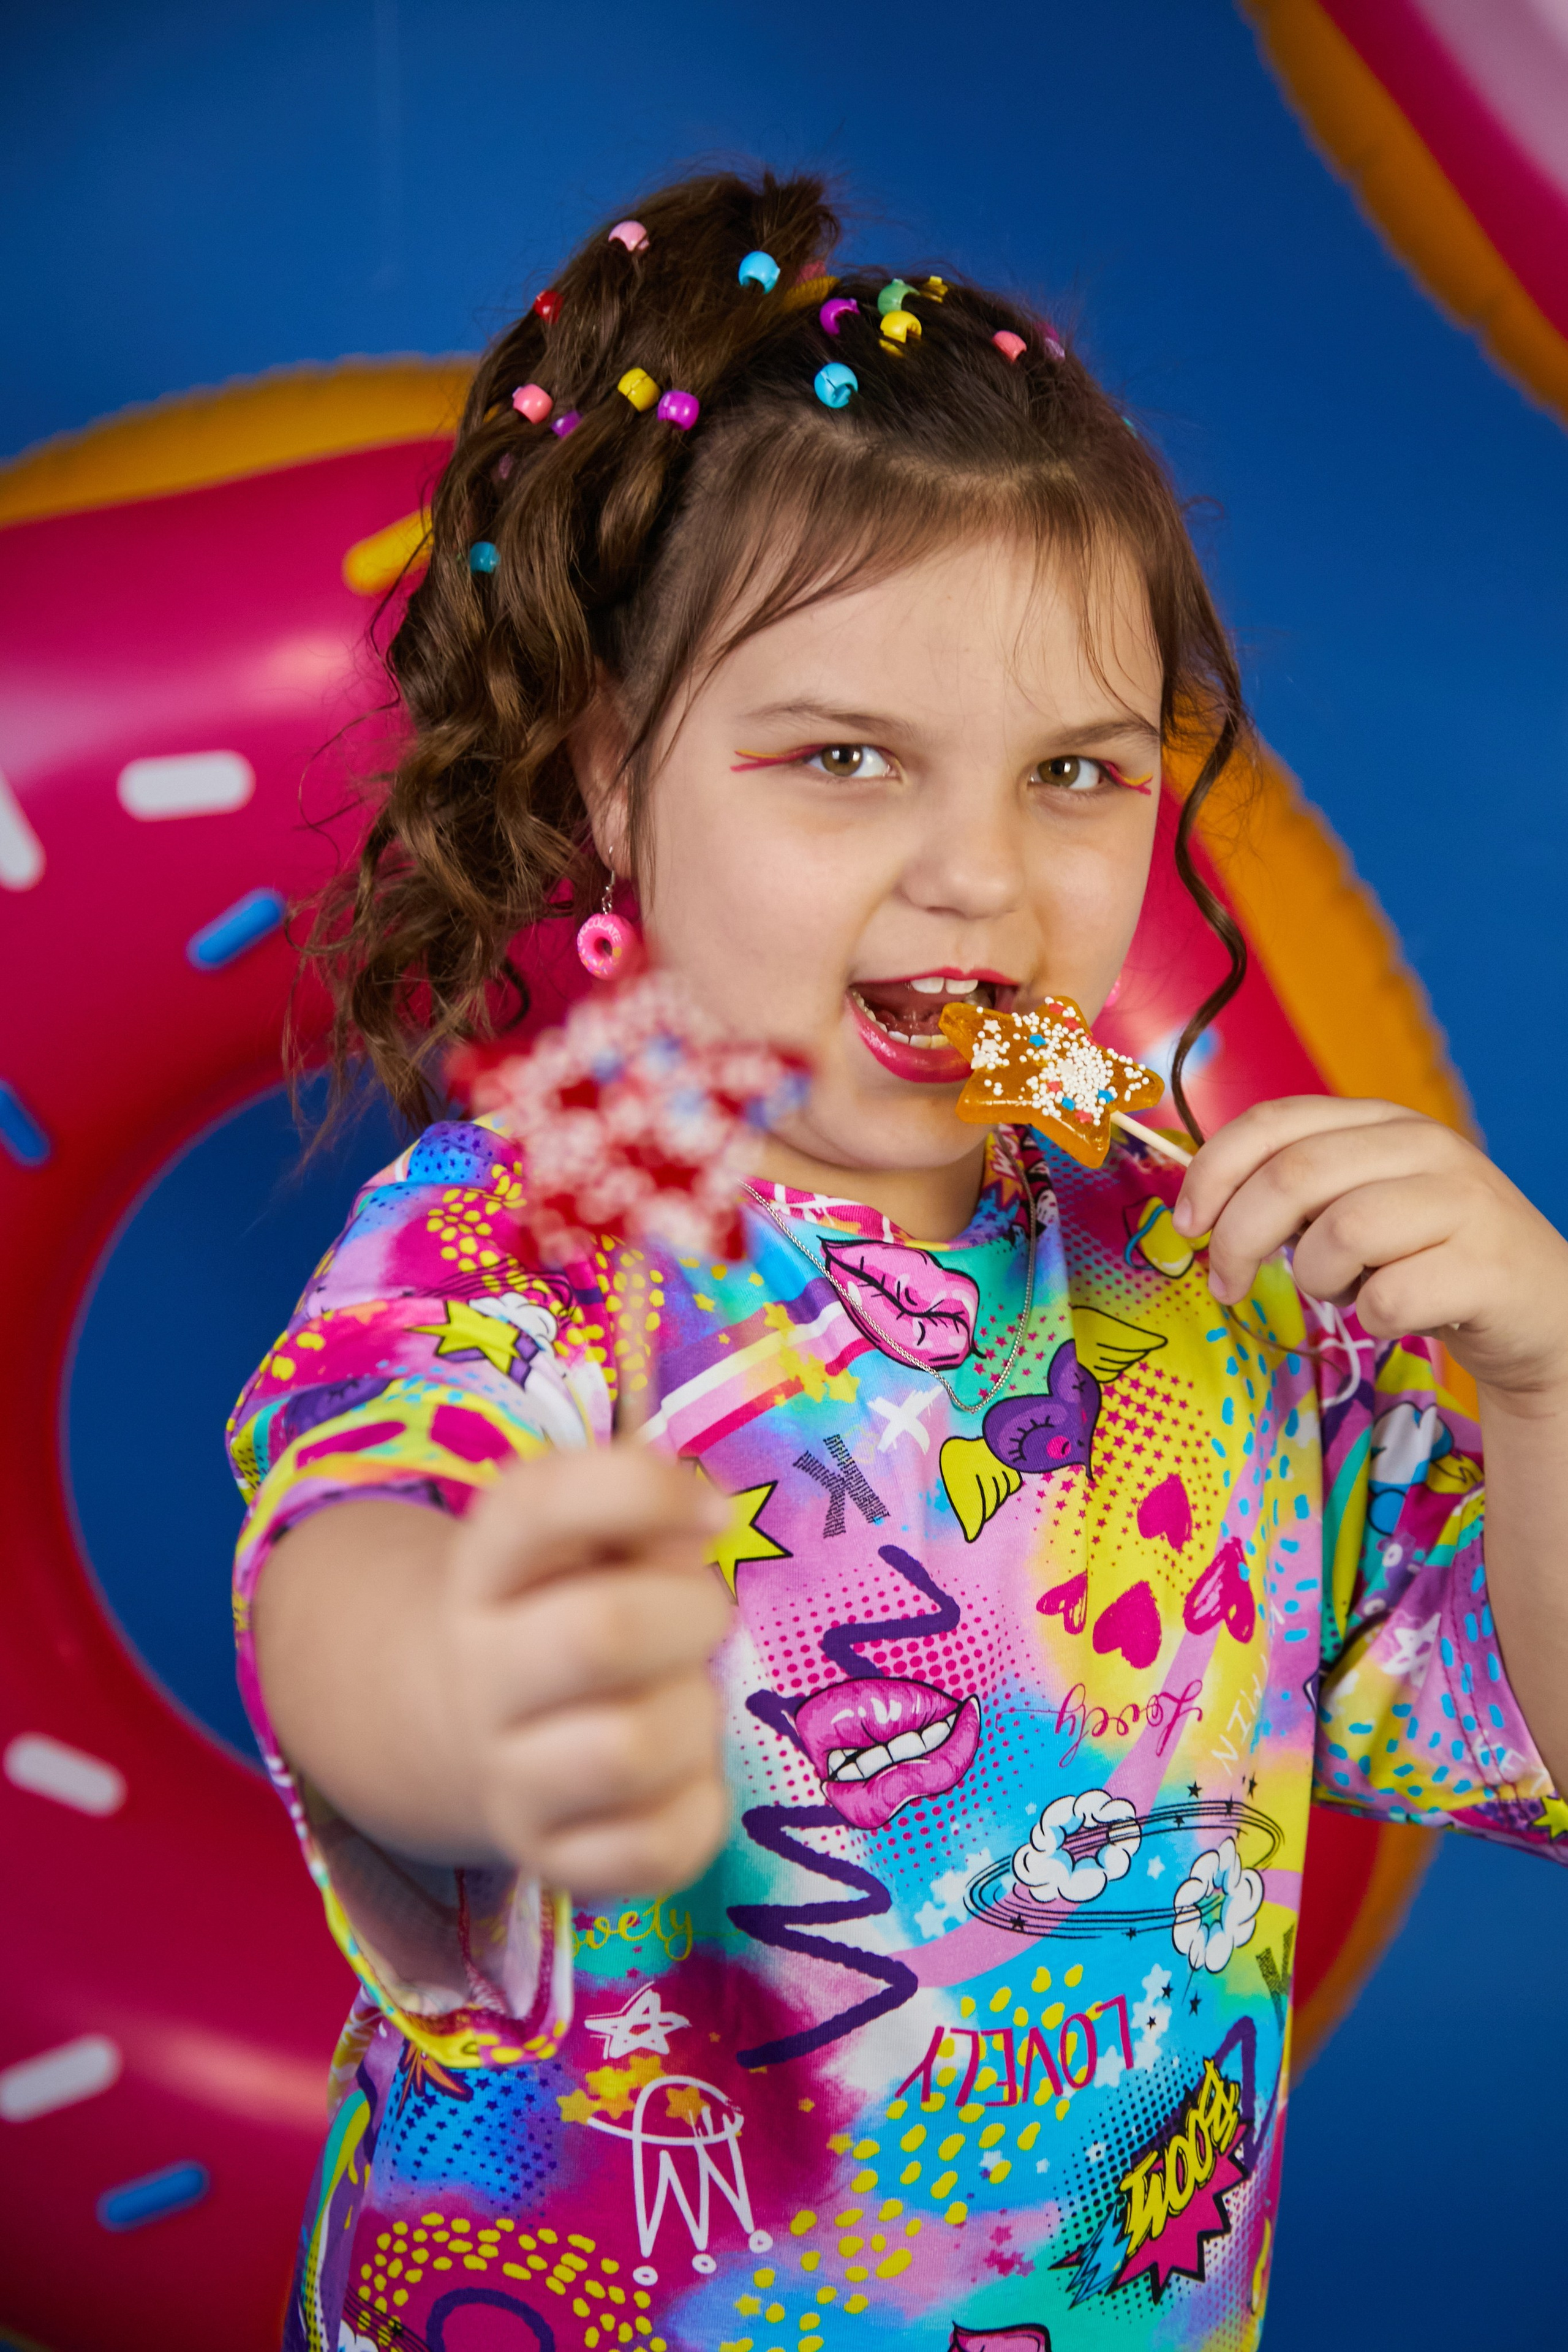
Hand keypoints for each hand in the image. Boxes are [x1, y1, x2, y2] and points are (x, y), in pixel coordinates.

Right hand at [440, 1445, 733, 1894]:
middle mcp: (481, 1674)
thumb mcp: (584, 1540)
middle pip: (600, 1634)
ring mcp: (508, 1780)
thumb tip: (703, 1520)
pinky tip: (686, 1774)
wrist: (466, 1726)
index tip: (713, 1513)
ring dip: (694, 1715)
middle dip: (691, 1615)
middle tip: (707, 1615)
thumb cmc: (564, 1605)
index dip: (643, 1493)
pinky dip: (698, 1807)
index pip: (538, 1506)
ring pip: (629, 1751)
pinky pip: (654, 1848)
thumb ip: (644, 1513)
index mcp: (486, 1569)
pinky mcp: (552, 1861)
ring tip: (688, 1699)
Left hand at [1172, 1096, 1567, 1402]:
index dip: (1214, 1170)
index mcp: (1383, 1122)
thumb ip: (1296, 1191)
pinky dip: (1371, 1319)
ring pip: (1338, 1236)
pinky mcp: (1486, 1268)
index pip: (1275, 1122)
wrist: (1542, 1309)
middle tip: (1228, 1285)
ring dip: (1317, 1280)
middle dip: (1238, 1239)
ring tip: (1345, 1290)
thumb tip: (1203, 1208)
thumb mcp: (1363, 1202)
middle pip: (1293, 1177)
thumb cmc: (1429, 1256)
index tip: (1186, 1223)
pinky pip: (1387, 1299)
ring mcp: (1463, 1203)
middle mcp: (1426, 1147)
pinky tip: (1397, 1312)